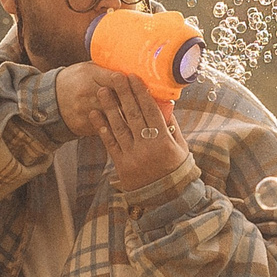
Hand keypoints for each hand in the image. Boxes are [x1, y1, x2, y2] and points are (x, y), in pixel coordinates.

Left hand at [61, 64, 191, 190]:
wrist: (168, 199)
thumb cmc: (177, 170)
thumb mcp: (181, 148)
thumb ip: (172, 127)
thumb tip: (164, 105)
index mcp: (163, 140)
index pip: (150, 111)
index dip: (140, 93)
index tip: (133, 77)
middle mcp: (147, 147)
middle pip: (132, 115)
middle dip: (123, 94)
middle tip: (115, 77)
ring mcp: (133, 156)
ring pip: (119, 127)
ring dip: (109, 108)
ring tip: (101, 92)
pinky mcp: (122, 166)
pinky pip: (110, 144)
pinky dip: (103, 129)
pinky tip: (96, 115)